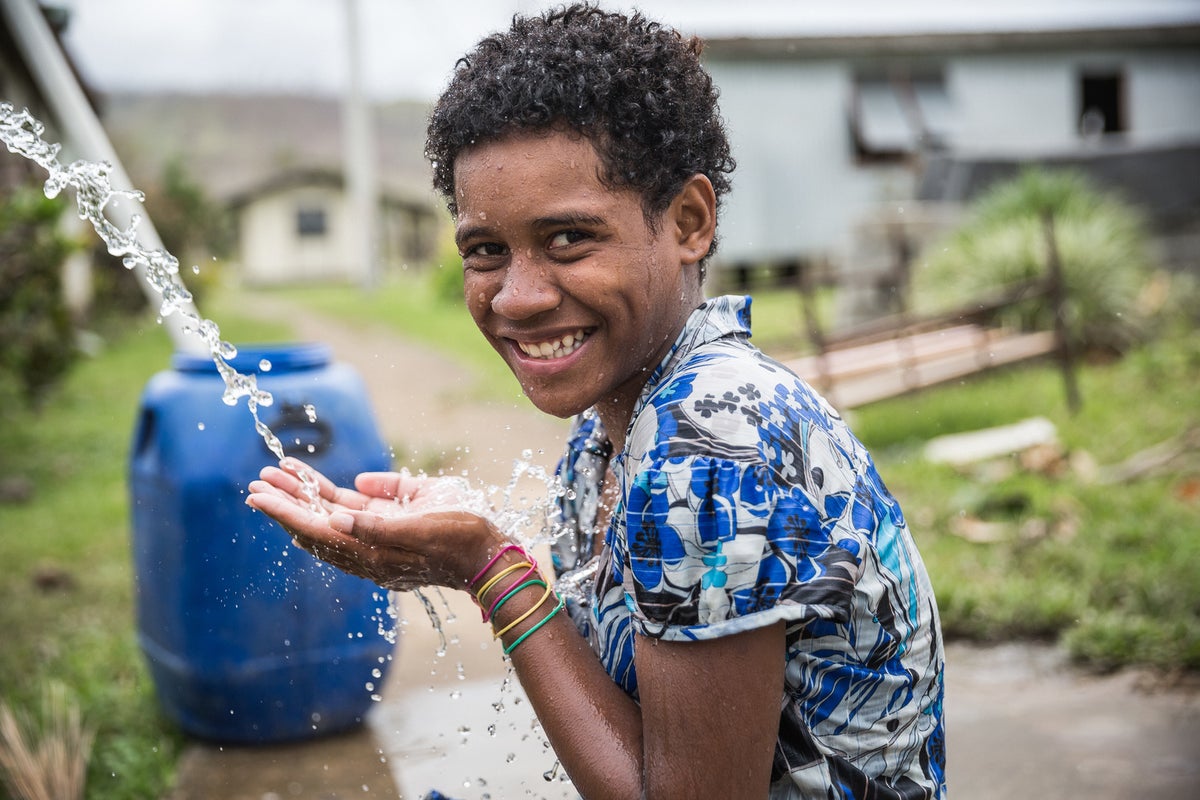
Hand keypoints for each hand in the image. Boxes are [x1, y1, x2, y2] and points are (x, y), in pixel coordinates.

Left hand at [246, 457, 501, 590]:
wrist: (490, 554)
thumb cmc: (462, 539)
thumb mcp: (423, 529)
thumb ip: (379, 525)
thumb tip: (337, 519)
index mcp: (372, 552)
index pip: (318, 530)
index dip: (287, 512)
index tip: (259, 497)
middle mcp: (369, 546)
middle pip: (317, 522)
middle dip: (286, 500)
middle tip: (256, 482)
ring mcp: (378, 535)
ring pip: (329, 514)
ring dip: (302, 494)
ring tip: (275, 473)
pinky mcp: (391, 523)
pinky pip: (351, 507)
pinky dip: (329, 492)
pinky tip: (312, 478)